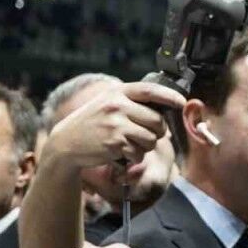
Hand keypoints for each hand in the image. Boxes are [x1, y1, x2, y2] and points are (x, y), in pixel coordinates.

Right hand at [42, 82, 184, 173]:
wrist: (66, 142)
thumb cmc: (93, 123)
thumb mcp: (108, 104)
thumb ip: (132, 104)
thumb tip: (167, 116)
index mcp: (117, 93)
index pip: (151, 91)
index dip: (170, 96)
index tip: (182, 103)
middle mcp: (117, 106)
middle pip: (157, 121)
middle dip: (158, 131)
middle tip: (145, 134)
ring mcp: (116, 124)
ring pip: (151, 139)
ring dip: (146, 146)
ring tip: (130, 143)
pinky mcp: (114, 143)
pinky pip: (139, 153)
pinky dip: (134, 157)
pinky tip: (121, 153)